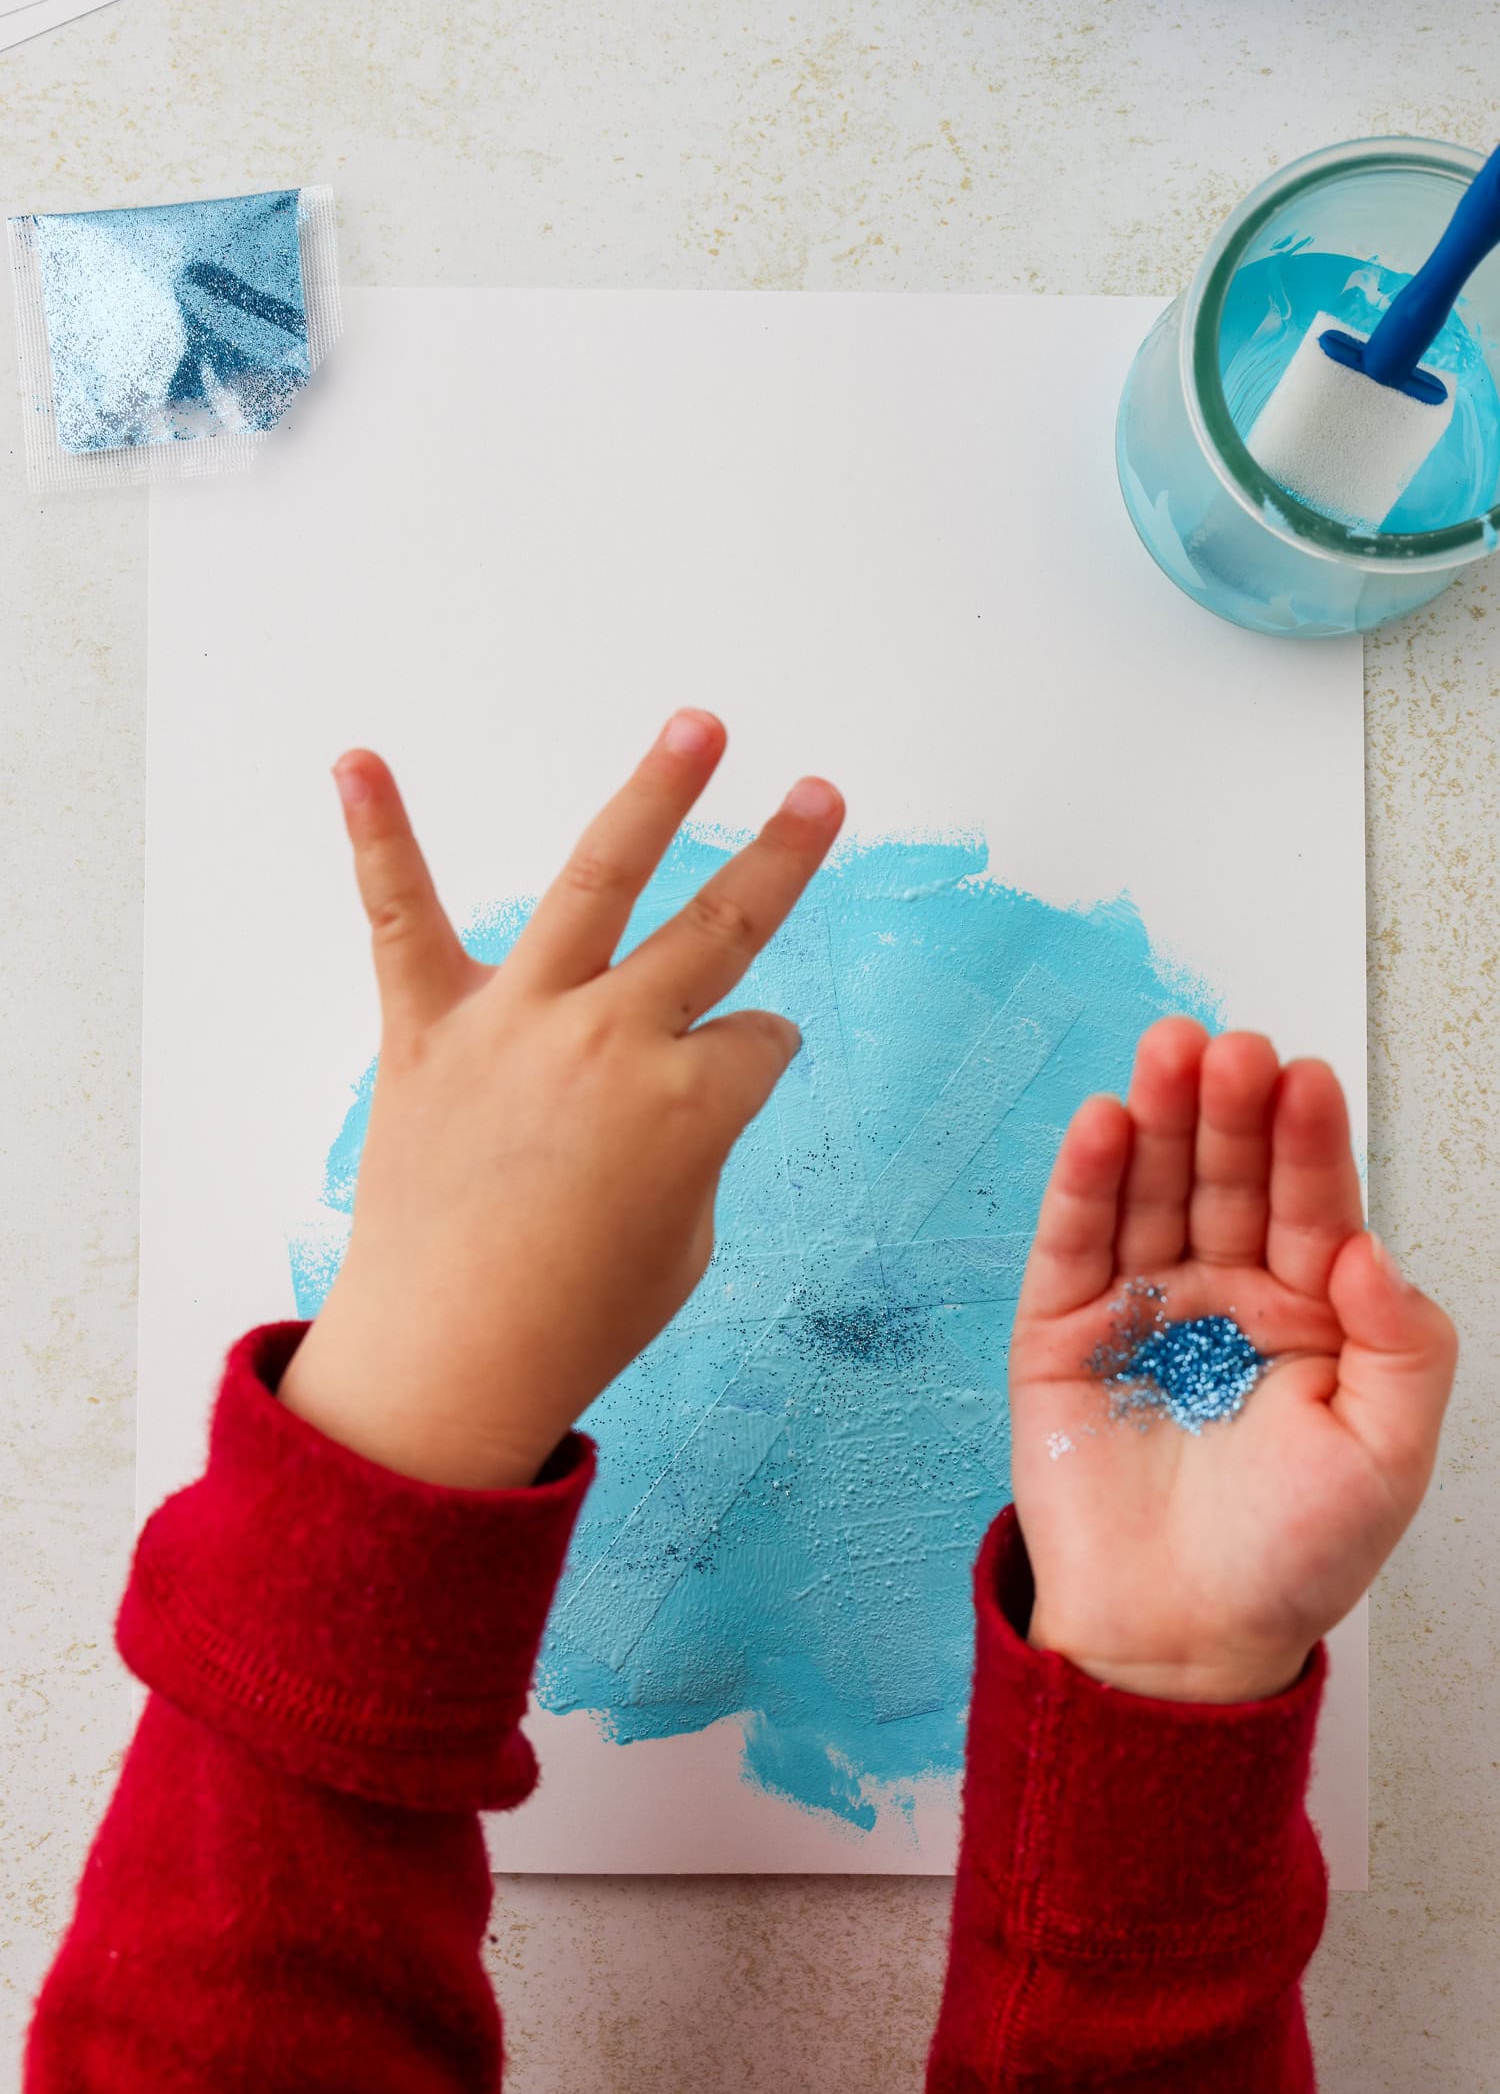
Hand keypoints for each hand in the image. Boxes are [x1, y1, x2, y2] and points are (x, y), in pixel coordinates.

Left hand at [280, 711, 844, 1488]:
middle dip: (782, 857)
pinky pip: (402, 915)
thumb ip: (694, 1143)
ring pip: (597, 882)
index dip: (757, 1055)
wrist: (446, 1367)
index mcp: (694, 1101)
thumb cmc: (579, 1321)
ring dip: (655, 795)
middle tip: (819, 795)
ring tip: (700, 726)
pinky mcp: (427, 1029)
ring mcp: (517, 1022)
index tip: (736, 1072)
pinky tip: (358, 760)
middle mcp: (614, 1039)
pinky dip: (378, 836)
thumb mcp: (687, 1243)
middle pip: (722, 927)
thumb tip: (674, 1087)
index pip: (760, 1037)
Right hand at [1009, 1019, 1456, 1702]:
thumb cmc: (1290, 1558)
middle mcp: (1224, 1291)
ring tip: (1167, 1056)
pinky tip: (1103, 1124)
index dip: (1307, 1143)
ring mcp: (1139, 1305)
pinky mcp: (1060, 1329)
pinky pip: (1073, 1243)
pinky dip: (1084, 1183)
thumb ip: (1403, 1348)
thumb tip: (1373, 1249)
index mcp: (1308, 1310)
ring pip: (1149, 1191)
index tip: (1304, 1081)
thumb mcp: (1387, 1458)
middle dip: (1228, 1112)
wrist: (1179, 1642)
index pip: (1311, 1204)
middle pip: (1225, 1177)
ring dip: (1156, 1120)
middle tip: (1231, 1051)